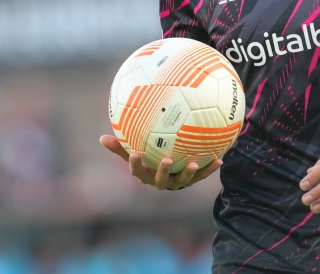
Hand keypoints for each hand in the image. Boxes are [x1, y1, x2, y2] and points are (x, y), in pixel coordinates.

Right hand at [99, 135, 222, 190]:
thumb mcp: (135, 152)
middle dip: (163, 172)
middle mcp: (161, 181)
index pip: (138, 172)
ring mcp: (177, 182)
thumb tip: (100, 138)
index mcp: (146, 175)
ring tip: (194, 164)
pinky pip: (202, 176)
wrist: (172, 170)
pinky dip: (210, 168)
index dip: (136, 164)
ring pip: (183, 181)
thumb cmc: (148, 159)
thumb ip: (120, 146)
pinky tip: (219, 159)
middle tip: (166, 160)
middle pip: (161, 180)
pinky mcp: (192, 180)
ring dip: (189, 174)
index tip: (135, 153)